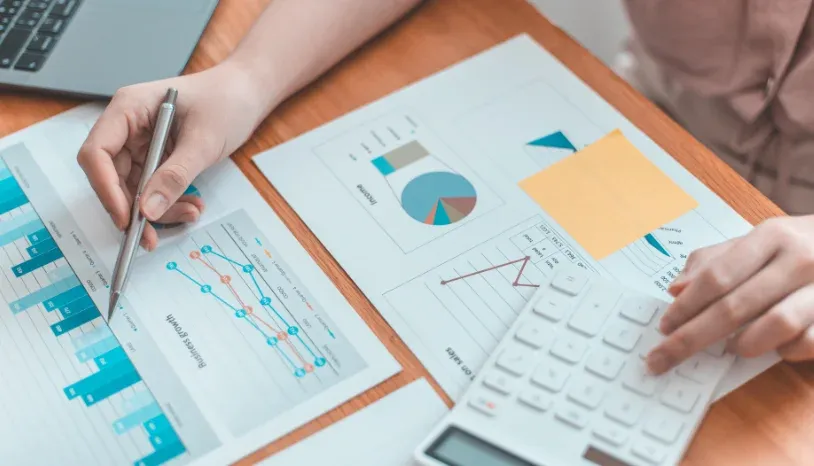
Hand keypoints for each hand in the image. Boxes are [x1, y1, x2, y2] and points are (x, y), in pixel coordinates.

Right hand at [77, 61, 265, 250]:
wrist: (246, 94)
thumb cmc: (226, 100)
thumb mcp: (203, 141)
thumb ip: (175, 175)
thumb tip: (148, 209)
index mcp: (129, 108)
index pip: (97, 152)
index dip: (105, 188)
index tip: (126, 217)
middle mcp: (128, 126)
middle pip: (111, 176)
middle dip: (133, 208)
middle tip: (150, 236)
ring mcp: (141, 142)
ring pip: (134, 188)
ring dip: (158, 208)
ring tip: (190, 212)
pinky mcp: (156, 156)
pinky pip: (153, 188)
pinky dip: (170, 201)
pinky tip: (192, 205)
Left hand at [647, 216, 813, 373]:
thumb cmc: (798, 247)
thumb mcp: (758, 241)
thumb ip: (715, 261)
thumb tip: (676, 288)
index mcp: (771, 237)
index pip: (717, 276)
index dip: (686, 306)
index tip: (663, 327)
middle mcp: (799, 260)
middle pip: (734, 306)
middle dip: (693, 337)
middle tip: (665, 357)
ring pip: (775, 326)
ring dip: (744, 344)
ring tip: (732, 347)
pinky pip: (807, 343)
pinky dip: (785, 351)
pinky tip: (775, 347)